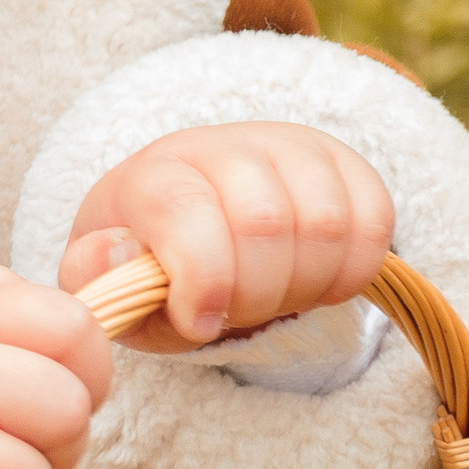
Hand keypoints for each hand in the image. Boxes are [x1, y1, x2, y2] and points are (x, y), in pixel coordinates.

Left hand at [59, 120, 392, 354]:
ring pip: (325, 224)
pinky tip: (315, 283)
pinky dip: (350, 273)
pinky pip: (374, 222)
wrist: (199, 227)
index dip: (201, 278)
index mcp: (154, 172)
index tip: (200, 323)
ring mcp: (289, 148)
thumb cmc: (153, 268)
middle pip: (263, 222)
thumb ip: (94, 276)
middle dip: (255, 294)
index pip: (184, 208)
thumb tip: (117, 253)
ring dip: (303, 286)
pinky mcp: (344, 165)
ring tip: (273, 297)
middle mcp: (223, 145)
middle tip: (239, 313)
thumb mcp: (110, 284)